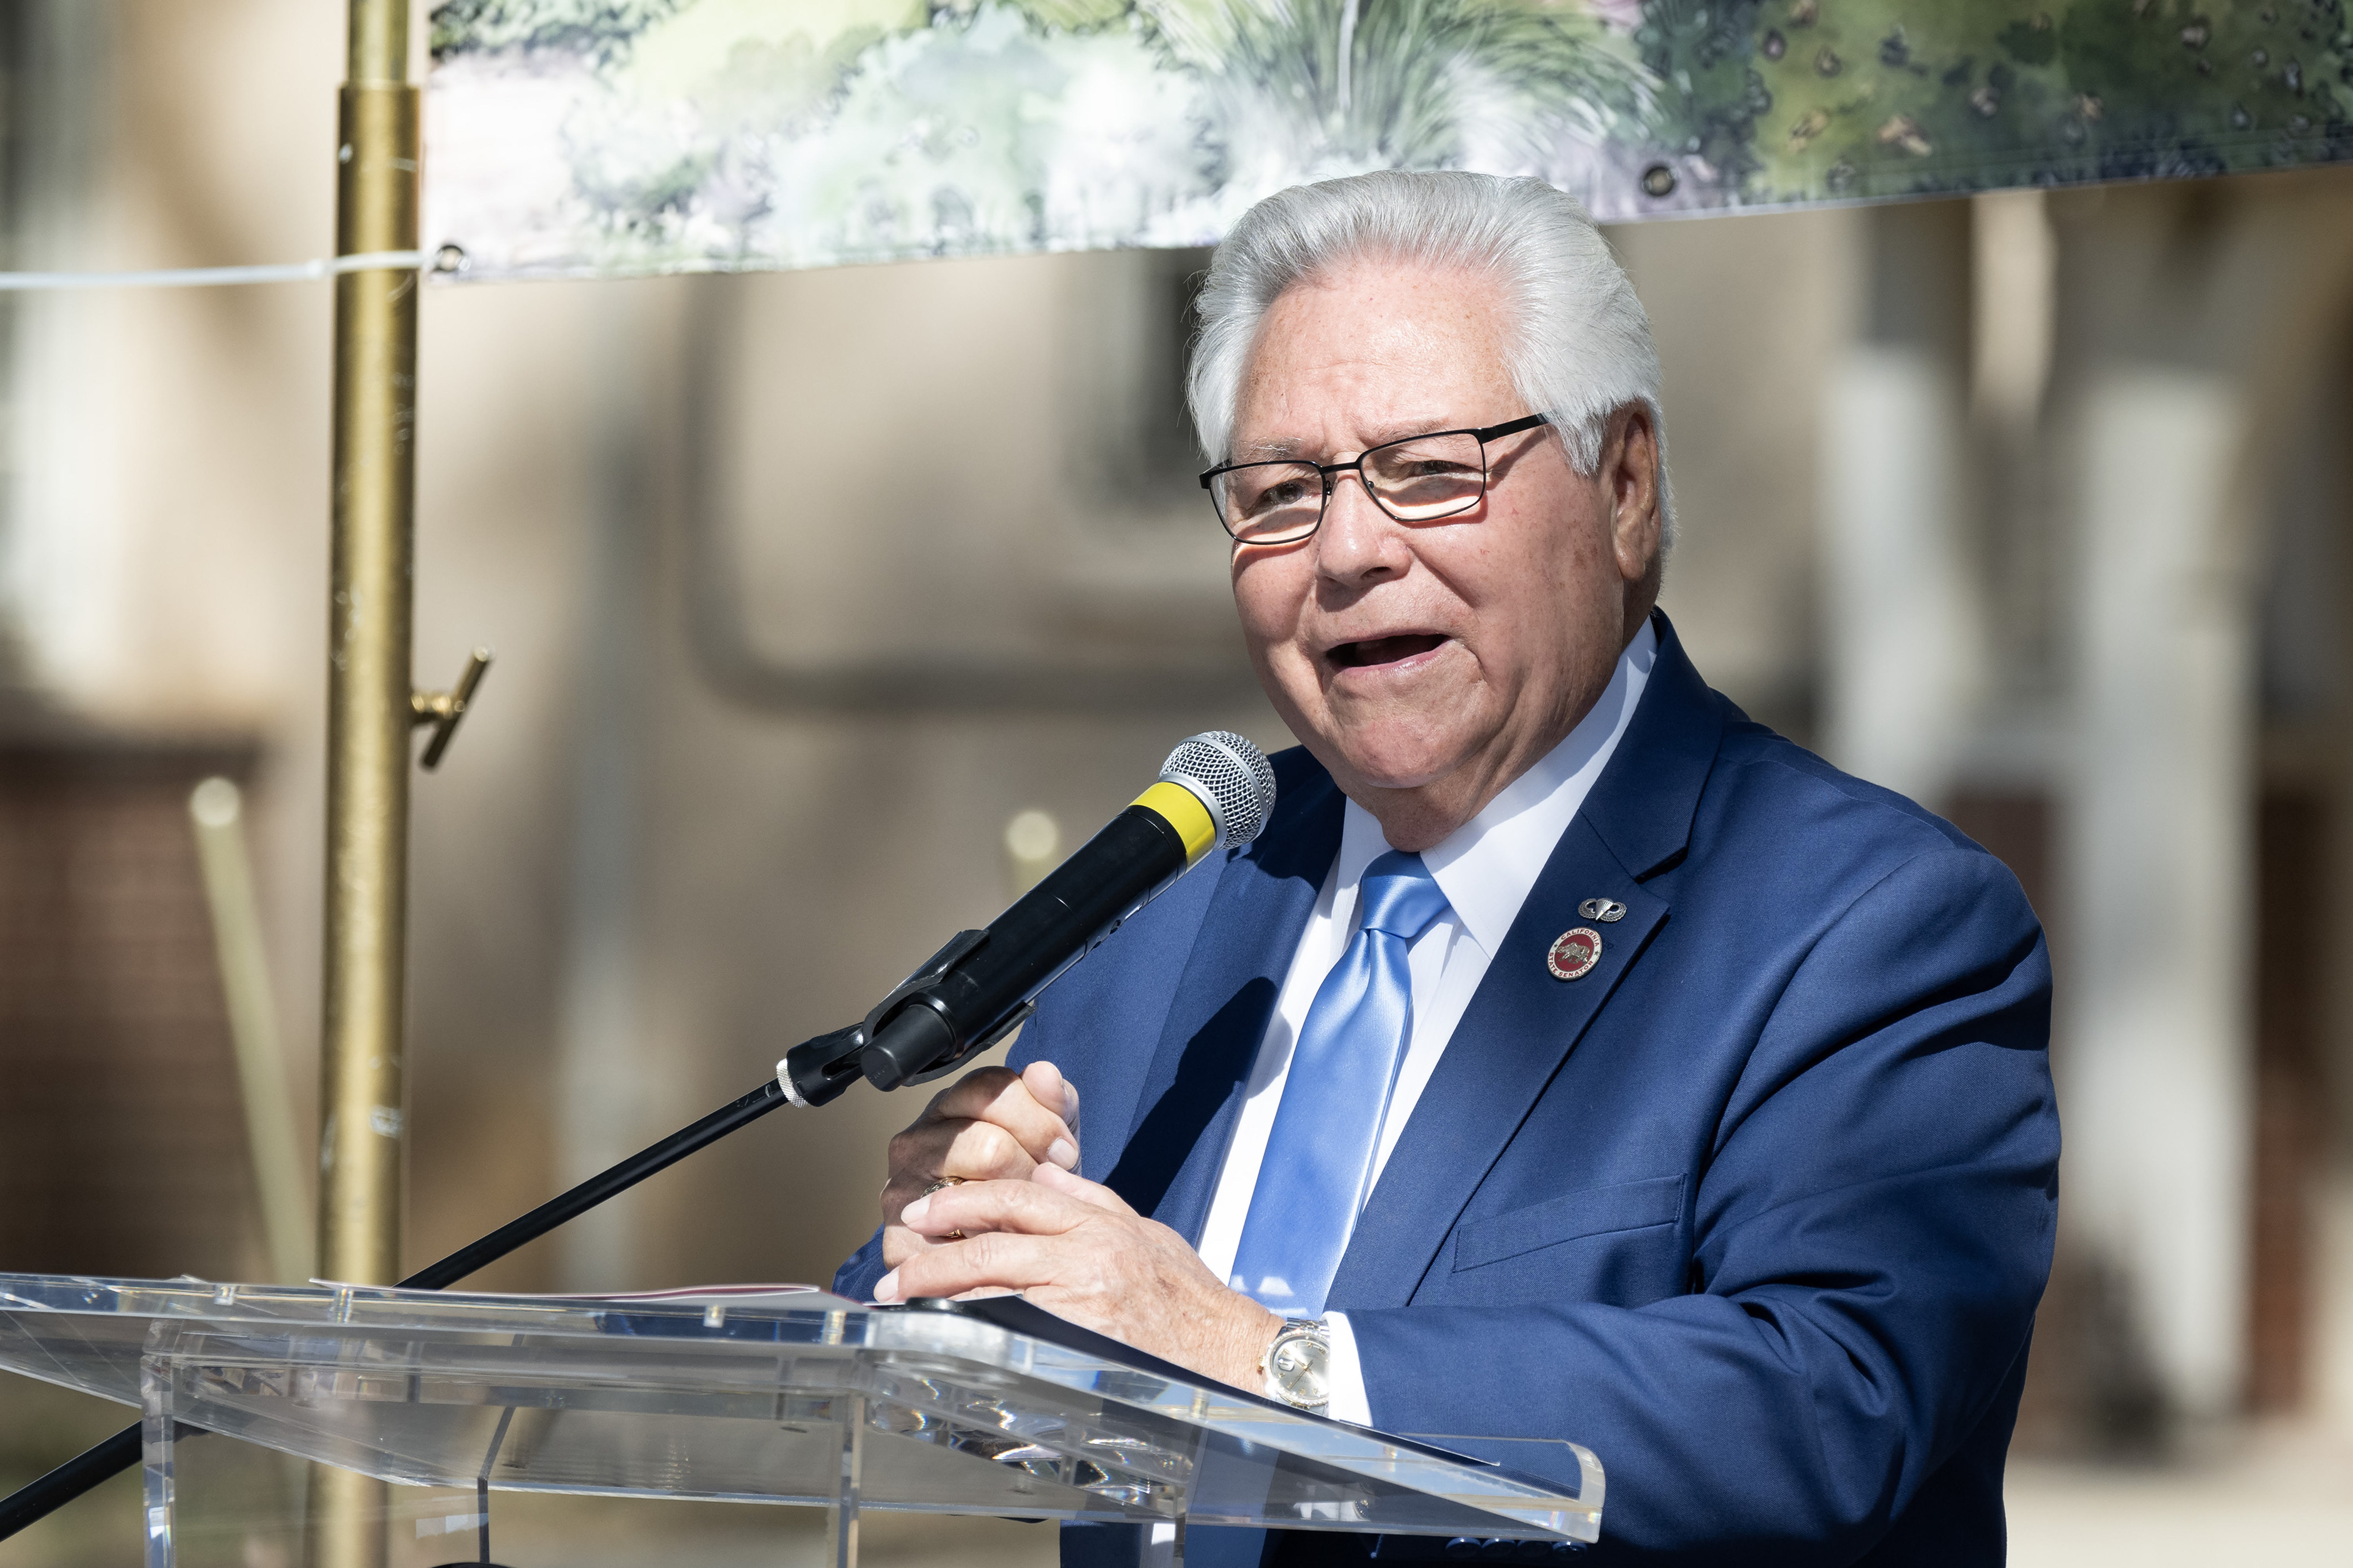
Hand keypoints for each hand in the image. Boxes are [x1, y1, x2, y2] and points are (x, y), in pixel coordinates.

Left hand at [875, 1162, 1282, 1391]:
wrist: (1230, 1354)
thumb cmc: (1189, 1302)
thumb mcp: (1144, 1233)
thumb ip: (1090, 1202)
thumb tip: (1043, 1178)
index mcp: (1102, 1224)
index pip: (1019, 1196)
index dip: (964, 1201)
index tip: (926, 1214)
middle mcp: (1089, 1255)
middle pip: (994, 1242)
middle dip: (935, 1255)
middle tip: (897, 1269)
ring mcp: (1083, 1300)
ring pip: (994, 1287)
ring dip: (939, 1297)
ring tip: (903, 1304)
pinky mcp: (1080, 1342)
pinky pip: (1011, 1330)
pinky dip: (972, 1330)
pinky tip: (942, 1337)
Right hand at [879, 1062, 1080, 1271]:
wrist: (991, 1245)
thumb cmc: (1022, 1182)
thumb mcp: (1047, 1137)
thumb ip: (1052, 1101)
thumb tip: (1044, 1073)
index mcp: (950, 1106)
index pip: (993, 1089)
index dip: (1041, 1121)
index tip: (1065, 1151)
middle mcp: (915, 1141)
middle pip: (990, 1145)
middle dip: (1033, 1173)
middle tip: (1049, 1188)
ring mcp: (901, 1188)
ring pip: (974, 1194)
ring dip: (1013, 1210)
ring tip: (1026, 1214)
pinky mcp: (899, 1237)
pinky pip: (958, 1240)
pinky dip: (990, 1242)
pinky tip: (1002, 1239)